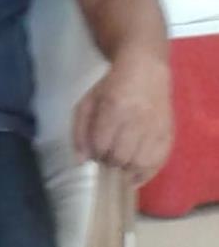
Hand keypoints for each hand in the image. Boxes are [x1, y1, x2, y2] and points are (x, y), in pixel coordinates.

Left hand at [72, 51, 172, 185]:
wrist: (146, 70)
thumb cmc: (112, 87)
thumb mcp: (88, 102)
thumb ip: (79, 131)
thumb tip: (81, 161)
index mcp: (115, 107)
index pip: (101, 144)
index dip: (96, 153)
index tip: (96, 151)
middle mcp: (138, 118)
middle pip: (120, 157)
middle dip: (110, 162)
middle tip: (108, 157)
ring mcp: (156, 127)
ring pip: (140, 163)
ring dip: (127, 170)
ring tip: (120, 164)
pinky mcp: (168, 133)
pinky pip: (159, 162)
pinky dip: (146, 174)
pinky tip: (134, 176)